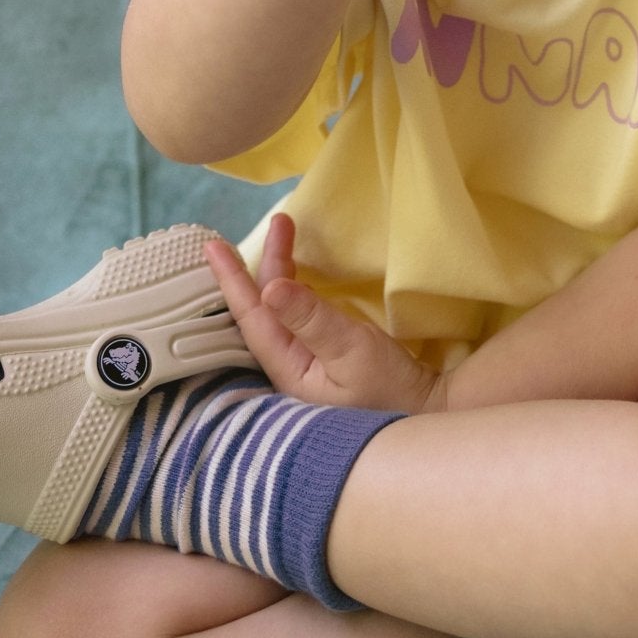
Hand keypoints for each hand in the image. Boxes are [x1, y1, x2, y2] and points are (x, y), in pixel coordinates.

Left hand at [205, 214, 449, 414]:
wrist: (424, 415)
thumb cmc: (389, 388)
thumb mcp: (352, 349)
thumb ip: (311, 318)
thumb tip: (270, 287)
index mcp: (286, 370)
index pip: (251, 317)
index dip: (231, 280)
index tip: (213, 247)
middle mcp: (286, 368)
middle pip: (263, 309)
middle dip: (266, 263)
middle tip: (279, 222)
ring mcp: (302, 366)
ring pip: (277, 311)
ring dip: (279, 272)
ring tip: (286, 234)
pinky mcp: (318, 362)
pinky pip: (291, 320)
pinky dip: (290, 290)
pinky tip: (292, 277)